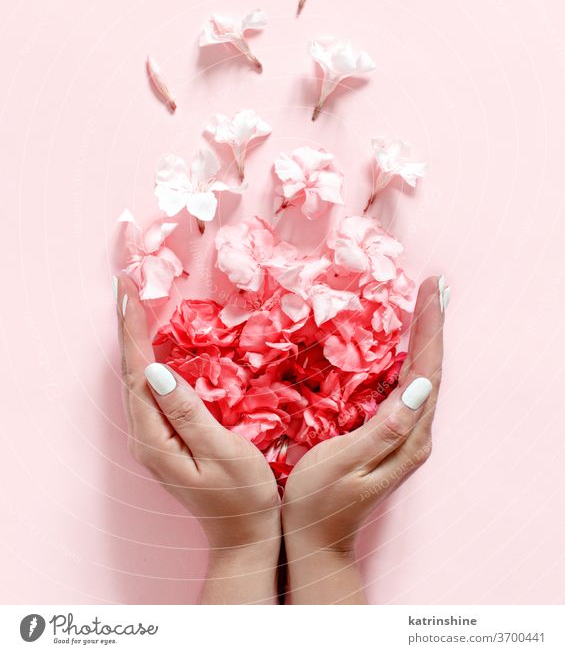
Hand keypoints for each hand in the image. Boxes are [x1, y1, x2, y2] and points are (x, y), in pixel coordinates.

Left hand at [116, 275, 280, 603]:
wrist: (246, 536)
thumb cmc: (243, 496)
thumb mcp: (221, 452)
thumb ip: (189, 412)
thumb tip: (158, 371)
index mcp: (155, 438)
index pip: (138, 372)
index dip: (133, 329)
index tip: (129, 291)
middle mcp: (147, 436)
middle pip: (131, 371)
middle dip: (127, 326)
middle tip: (126, 285)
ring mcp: (155, 438)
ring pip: (139, 379)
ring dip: (136, 339)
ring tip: (134, 304)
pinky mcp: (168, 437)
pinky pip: (153, 390)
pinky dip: (151, 359)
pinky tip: (157, 344)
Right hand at [282, 276, 444, 603]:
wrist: (316, 540)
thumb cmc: (319, 500)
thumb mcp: (347, 463)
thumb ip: (385, 427)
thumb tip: (420, 386)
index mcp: (407, 436)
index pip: (426, 371)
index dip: (430, 328)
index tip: (431, 291)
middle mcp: (414, 433)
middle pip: (431, 368)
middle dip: (433, 323)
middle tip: (434, 285)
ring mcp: (405, 435)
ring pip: (423, 376)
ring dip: (425, 337)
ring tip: (426, 304)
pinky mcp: (393, 435)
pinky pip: (408, 386)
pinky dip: (409, 356)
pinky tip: (404, 343)